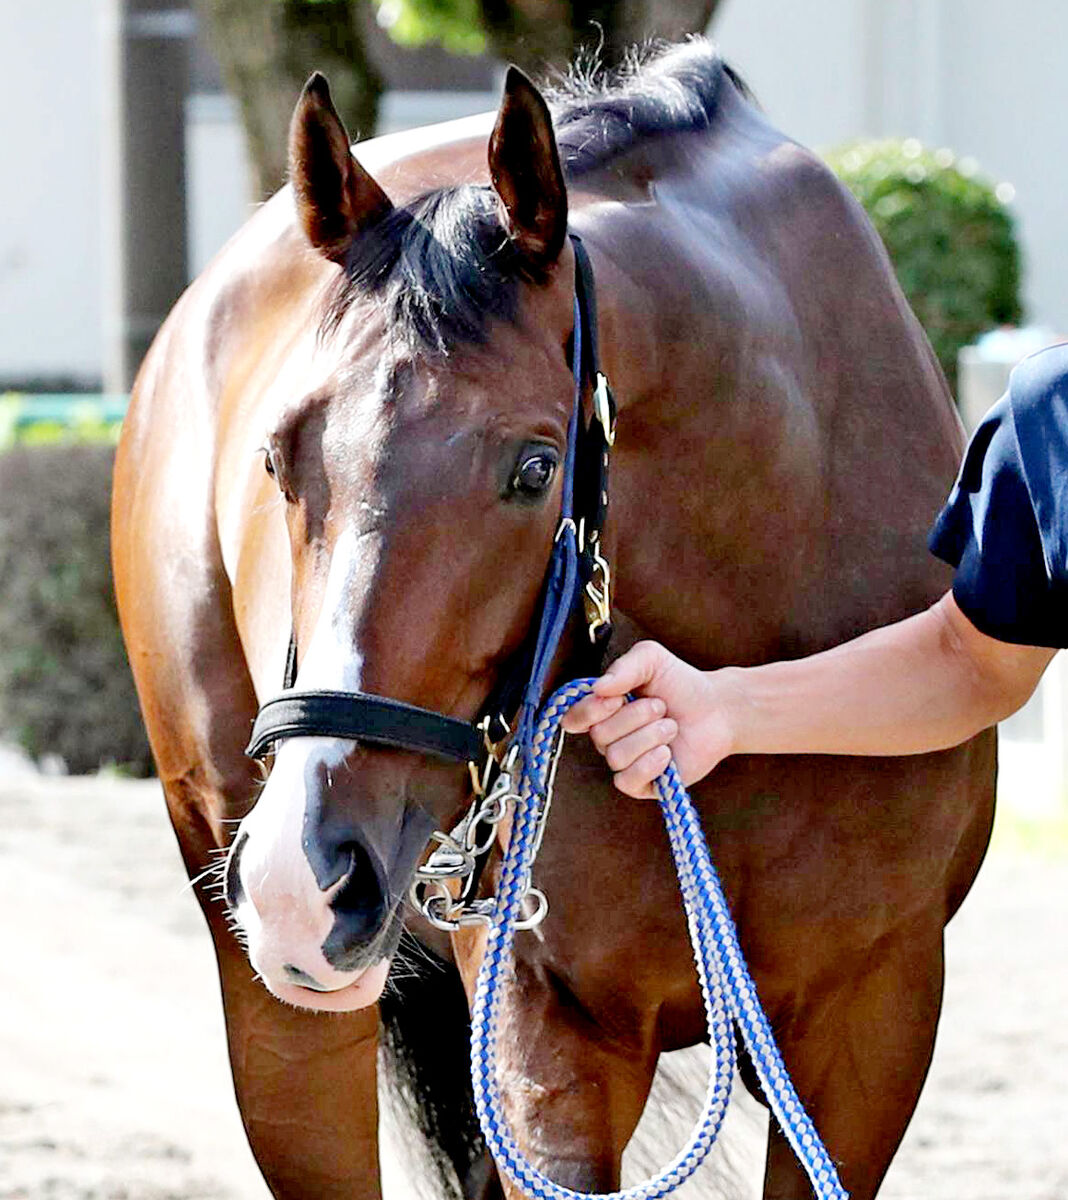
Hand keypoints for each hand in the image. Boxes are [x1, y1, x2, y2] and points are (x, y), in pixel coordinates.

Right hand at [562, 641, 735, 797]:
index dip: (591, 710)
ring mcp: (625, 762)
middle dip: (636, 717)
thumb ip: (623, 667)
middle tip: (661, 707)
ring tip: (671, 726)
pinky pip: (627, 781)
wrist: (717, 710)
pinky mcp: (643, 784)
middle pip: (600, 735)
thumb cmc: (680, 683)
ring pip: (617, 756)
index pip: (573, 718)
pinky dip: (649, 764)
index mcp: (602, 709)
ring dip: (650, 736)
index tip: (619, 697)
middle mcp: (608, 737)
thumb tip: (598, 688)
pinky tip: (667, 753)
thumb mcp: (651, 659)